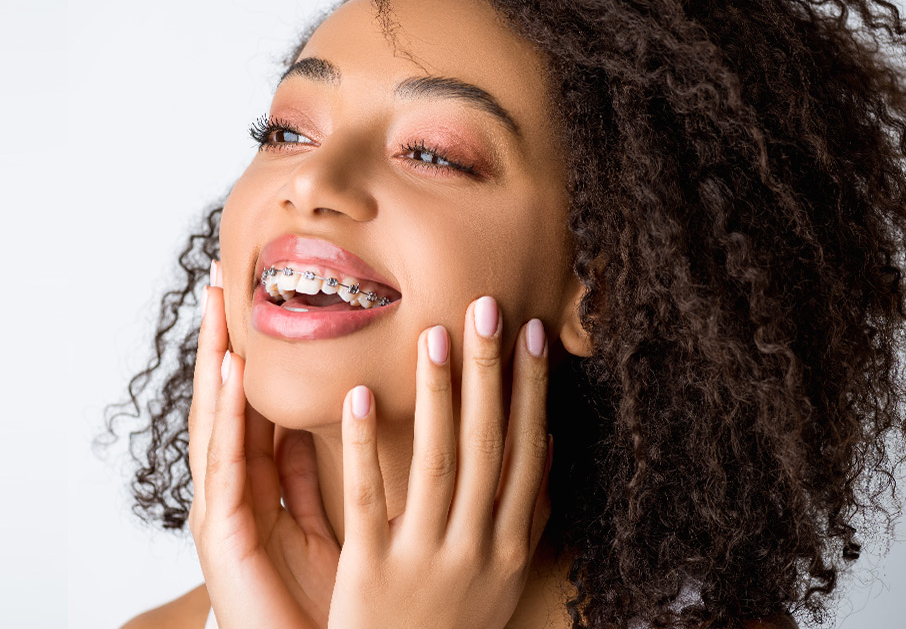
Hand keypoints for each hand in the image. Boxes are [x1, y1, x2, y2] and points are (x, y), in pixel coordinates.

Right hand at [188, 261, 336, 628]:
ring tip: (218, 308)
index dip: (248, 357)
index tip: (254, 301)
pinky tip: (229, 374)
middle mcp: (229, 497)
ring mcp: (217, 514)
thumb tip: (338, 424)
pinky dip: (225, 416)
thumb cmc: (319, 612)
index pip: (249, 410)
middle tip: (221, 282)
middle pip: (221, 406)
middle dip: (220, 345)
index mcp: (256, 494)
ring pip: (213, 424)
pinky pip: (223, 464)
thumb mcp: (326, 529)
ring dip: (213, 363)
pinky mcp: (219, 536)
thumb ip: (316, 481)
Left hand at [327, 296, 554, 628]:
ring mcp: (425, 559)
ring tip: (433, 336)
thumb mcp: (502, 576)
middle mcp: (475, 548)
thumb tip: (545, 442)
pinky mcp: (372, 570)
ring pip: (436, 463)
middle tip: (486, 307)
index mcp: (508, 547)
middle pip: (487, 447)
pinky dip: (365, 445)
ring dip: (437, 396)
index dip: (531, 393)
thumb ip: (523, 515)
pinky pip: (369, 498)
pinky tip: (359, 396)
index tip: (533, 334)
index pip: (526, 454)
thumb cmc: (451, 624)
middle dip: (490, 374)